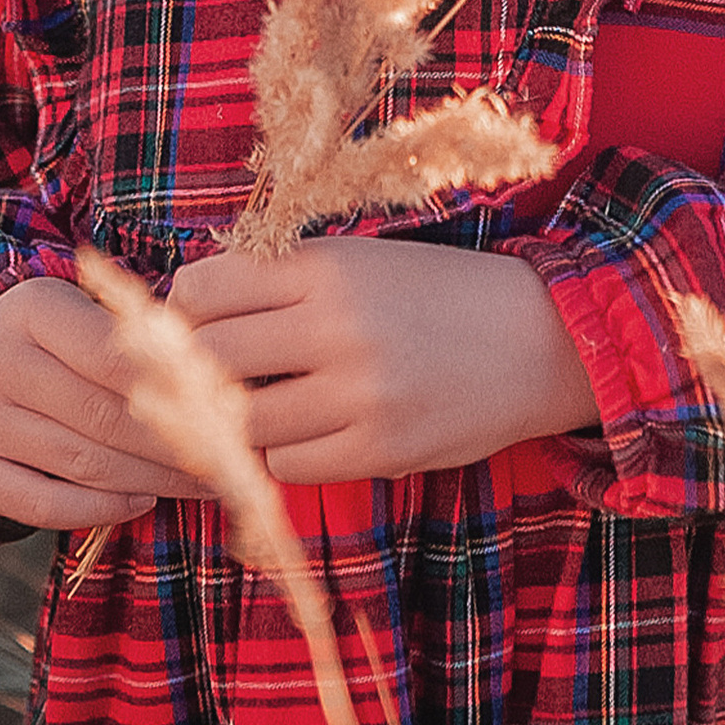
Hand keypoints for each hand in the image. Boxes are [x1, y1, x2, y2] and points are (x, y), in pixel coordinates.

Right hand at [0, 272, 218, 530]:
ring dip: (153, 481)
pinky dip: (100, 508)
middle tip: (230, 460)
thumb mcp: (81, 310)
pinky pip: (43, 505)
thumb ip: (137, 339)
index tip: (230, 414)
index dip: (180, 392)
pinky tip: (140, 500)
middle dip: (179, 447)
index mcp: (31, 308)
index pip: (119, 359)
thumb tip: (220, 385)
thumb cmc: (48, 335)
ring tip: (202, 483)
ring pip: (84, 464)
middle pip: (107, 417)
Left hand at [167, 236, 601, 484]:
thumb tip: (183, 304)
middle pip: (207, 356)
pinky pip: (287, 464)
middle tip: (204, 371)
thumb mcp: (361, 260)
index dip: (183, 307)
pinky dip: (284, 451)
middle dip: (191, 366)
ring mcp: (360, 395)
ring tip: (259, 402)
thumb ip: (281, 278)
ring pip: (241, 420)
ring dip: (237, 416)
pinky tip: (307, 430)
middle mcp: (338, 327)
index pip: (204, 288)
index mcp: (328, 267)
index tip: (193, 316)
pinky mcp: (380, 450)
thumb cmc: (436, 295)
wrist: (540, 340)